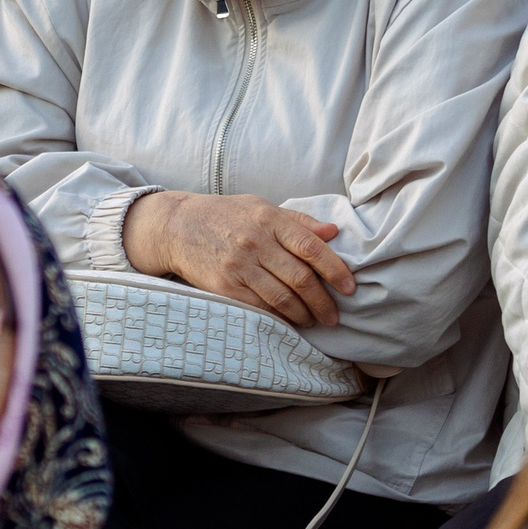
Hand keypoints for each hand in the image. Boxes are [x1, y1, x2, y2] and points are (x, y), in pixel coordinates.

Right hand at [121, 191, 356, 327]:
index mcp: (269, 219)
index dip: (335, 270)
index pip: (311, 246)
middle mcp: (255, 242)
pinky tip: (288, 321)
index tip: (350, 288)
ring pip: (282, 298)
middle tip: (334, 316)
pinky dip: (279, 318)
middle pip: (300, 278)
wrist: (177, 226)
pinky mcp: (224, 286)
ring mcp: (238, 265)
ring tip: (313, 321)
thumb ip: (298, 222)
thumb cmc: (225, 215)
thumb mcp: (260, 207)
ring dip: (304, 315)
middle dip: (323, 302)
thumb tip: (333, 232)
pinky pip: (260, 308)